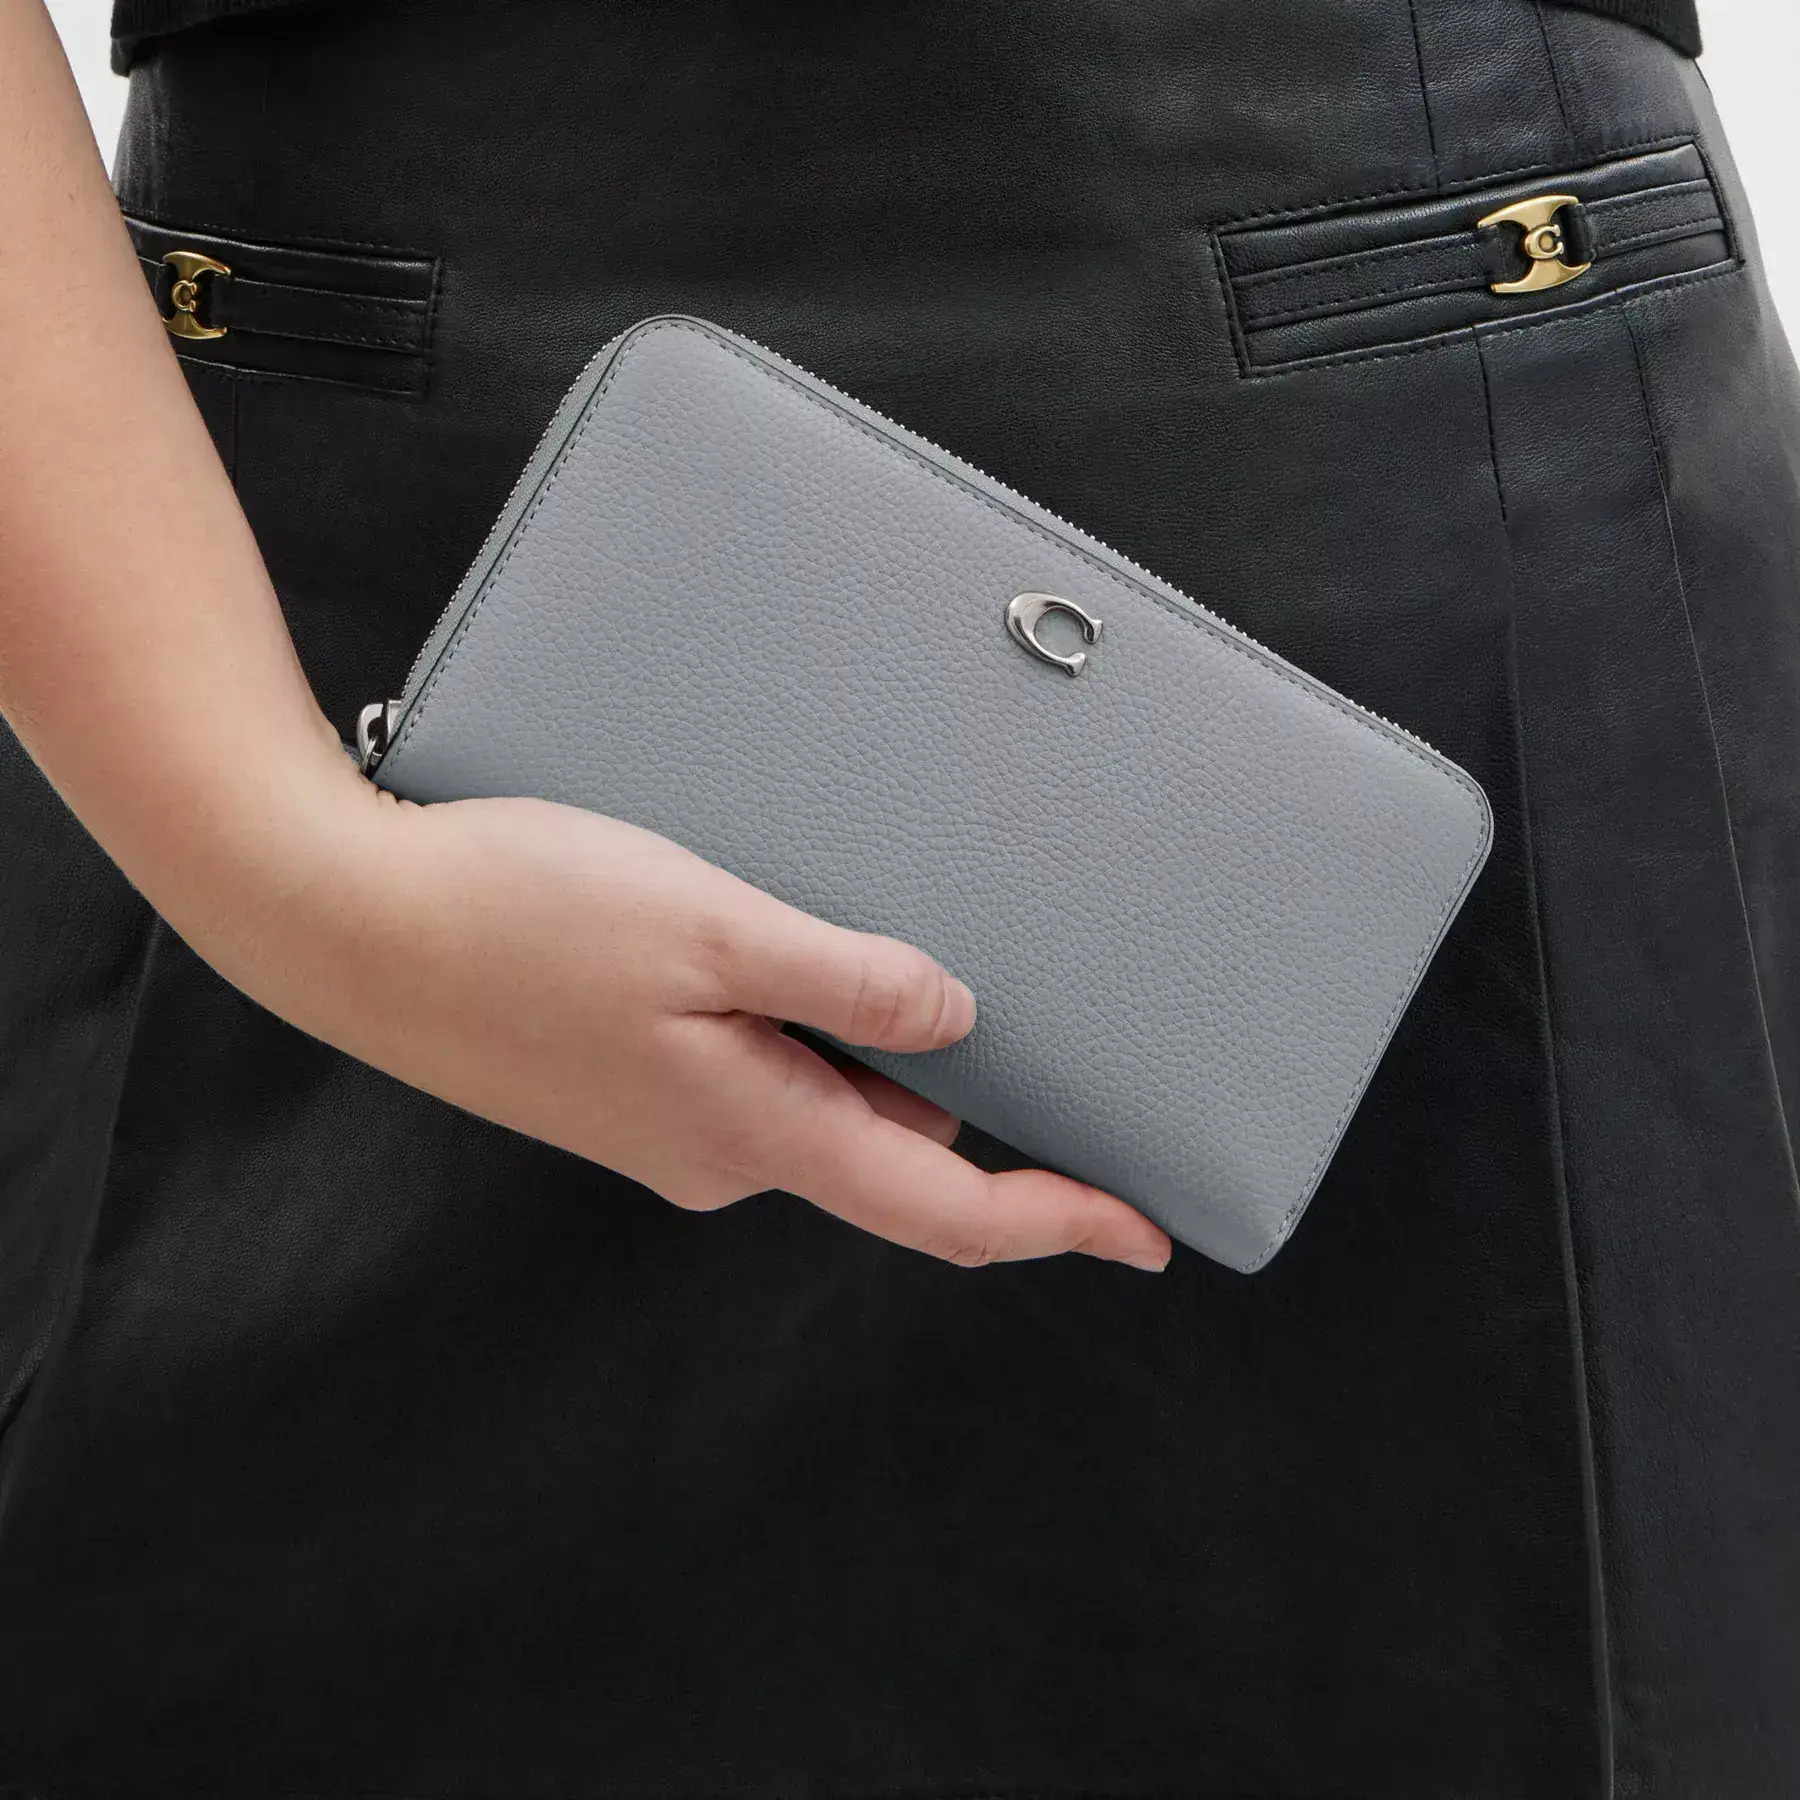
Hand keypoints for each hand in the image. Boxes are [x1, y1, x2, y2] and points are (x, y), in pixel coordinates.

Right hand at [208, 770, 1171, 1271]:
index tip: (1146, 1227)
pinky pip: (758, 1067)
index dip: (1057, 1219)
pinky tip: (790, 947)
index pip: (945, 1206)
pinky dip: (806, 1024)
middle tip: (1044, 1019)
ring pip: (821, 1099)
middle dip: (971, 1103)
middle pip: (890, 1145)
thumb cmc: (519, 911)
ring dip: (878, 1050)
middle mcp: (723, 1149)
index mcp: (756, 1130)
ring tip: (902, 952)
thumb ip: (842, 980)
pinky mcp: (629, 1081)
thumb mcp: (708, 927)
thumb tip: (959, 1025)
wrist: (345, 921)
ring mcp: (671, 1120)